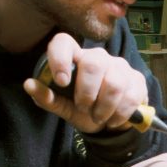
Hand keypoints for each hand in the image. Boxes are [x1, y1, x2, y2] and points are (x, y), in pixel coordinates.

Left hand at [23, 32, 147, 132]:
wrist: (112, 123)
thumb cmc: (85, 110)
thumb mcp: (64, 108)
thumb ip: (47, 98)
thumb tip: (29, 84)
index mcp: (76, 58)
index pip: (64, 42)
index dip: (60, 58)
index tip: (61, 82)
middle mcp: (99, 57)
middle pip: (93, 63)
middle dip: (87, 92)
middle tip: (84, 107)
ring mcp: (121, 67)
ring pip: (114, 83)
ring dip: (104, 107)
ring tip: (99, 117)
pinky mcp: (137, 80)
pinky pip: (130, 96)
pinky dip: (120, 114)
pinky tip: (114, 120)